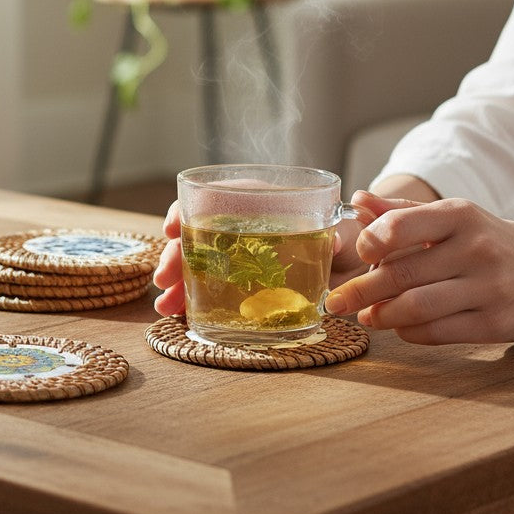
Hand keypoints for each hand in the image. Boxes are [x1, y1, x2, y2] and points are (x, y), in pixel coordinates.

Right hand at [154, 190, 379, 316]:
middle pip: (195, 235)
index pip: (209, 198)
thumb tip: (337, 240)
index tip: (171, 230)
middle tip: (164, 279)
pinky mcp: (237, 281)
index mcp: (255, 201)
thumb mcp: (342, 231)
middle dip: (175, 257)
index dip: (184, 211)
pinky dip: (191, 301)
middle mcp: (238, 225)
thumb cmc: (342, 235)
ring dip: (177, 284)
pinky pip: (206, 287)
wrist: (349, 260)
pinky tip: (180, 315)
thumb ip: (338, 233)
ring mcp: (234, 254)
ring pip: (195, 264)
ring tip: (166, 306)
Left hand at [324, 195, 513, 343]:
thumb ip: (400, 211)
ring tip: (366, 316)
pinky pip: (438, 332)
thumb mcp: (450, 217)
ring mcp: (490, 288)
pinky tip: (397, 326)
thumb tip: (356, 200)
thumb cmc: (487, 241)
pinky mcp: (497, 324)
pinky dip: (408, 332)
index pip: (402, 225)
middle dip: (359, 291)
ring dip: (381, 316)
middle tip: (335, 301)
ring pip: (416, 307)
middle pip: (401, 274)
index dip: (370, 242)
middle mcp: (476, 249)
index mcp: (459, 215)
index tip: (358, 255)